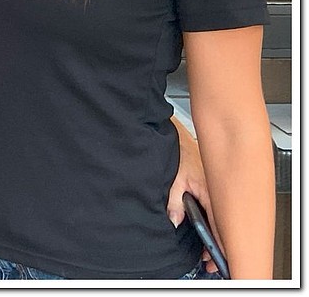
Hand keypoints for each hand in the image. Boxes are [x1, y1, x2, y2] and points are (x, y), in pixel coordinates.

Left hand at [168, 117, 218, 272]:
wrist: (177, 135)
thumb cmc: (177, 152)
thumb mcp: (173, 178)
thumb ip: (174, 201)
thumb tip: (175, 221)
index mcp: (210, 192)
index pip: (219, 226)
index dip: (216, 245)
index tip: (210, 259)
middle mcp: (216, 192)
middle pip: (221, 226)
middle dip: (216, 244)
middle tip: (208, 260)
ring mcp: (214, 190)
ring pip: (218, 219)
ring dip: (214, 234)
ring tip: (206, 250)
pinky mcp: (210, 188)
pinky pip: (214, 210)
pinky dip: (212, 223)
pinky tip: (205, 231)